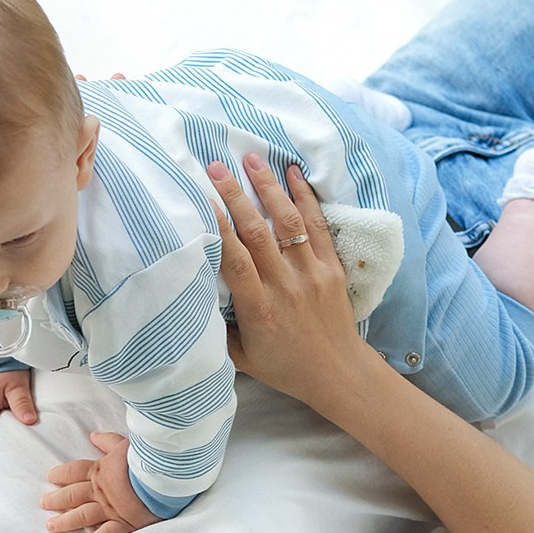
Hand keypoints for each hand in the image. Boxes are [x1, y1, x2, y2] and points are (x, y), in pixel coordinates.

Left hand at [40, 431, 162, 532]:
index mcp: (101, 470)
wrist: (163, 474)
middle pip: (73, 495)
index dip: (62, 474)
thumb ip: (109, 441)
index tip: (50, 477)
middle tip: (43, 503)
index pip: (75, 471)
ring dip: (66, 521)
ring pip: (83, 515)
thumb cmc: (147, 456)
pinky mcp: (124, 523)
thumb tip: (93, 436)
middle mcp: (102, 491)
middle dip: (57, 499)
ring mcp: (111, 509)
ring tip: (51, 527)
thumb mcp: (126, 443)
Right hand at [207, 155, 368, 417]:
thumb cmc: (285, 367)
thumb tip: (194, 293)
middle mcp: (285, 286)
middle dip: (236, 194)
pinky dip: (305, 197)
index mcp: (259, 309)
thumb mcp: (241, 357)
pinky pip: (317, 226)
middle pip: (258, 232)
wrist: (339, 374)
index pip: (235, 260)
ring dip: (269, 187)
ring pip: (288, 222)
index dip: (218, 226)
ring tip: (252, 158)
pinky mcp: (332, 268)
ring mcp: (312, 274)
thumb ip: (218, 328)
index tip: (201, 198)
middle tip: (217, 166)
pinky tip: (293, 174)